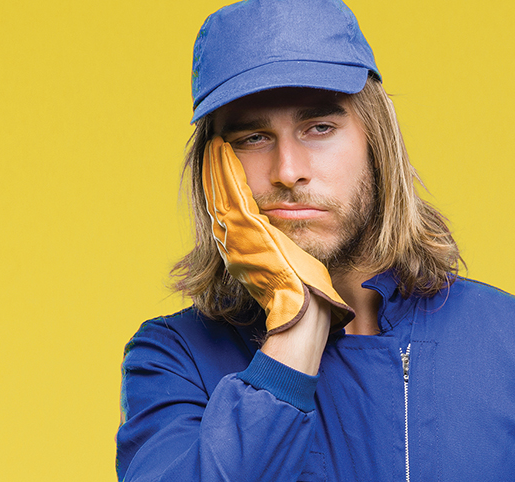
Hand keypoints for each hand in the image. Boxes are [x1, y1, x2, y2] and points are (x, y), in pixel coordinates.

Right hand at [202, 136, 353, 333]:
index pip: (224, 210)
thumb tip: (282, 229)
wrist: (302, 303)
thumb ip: (275, 243)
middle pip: (217, 198)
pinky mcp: (247, 227)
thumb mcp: (283, 260)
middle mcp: (231, 241)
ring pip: (221, 191)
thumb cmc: (302, 288)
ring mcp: (236, 234)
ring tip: (216, 145)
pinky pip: (232, 191)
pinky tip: (224, 152)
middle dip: (213, 172)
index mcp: (238, 250)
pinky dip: (226, 170)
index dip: (220, 187)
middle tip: (212, 148)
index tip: (219, 167)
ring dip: (217, 165)